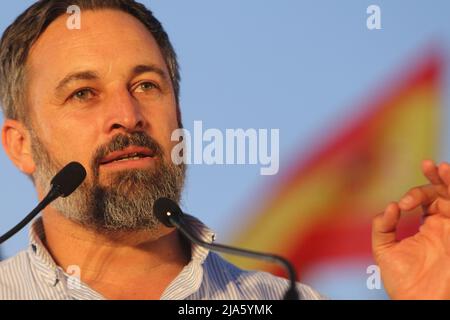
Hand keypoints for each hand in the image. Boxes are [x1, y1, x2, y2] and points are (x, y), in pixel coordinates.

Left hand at [372, 160, 449, 298]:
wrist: (418, 302)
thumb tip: (391, 206)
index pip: (427, 200)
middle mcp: (444, 226)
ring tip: (441, 167)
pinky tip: (447, 178)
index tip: (402, 205)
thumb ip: (382, 227)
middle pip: (445, 193)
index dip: (417, 194)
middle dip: (437, 177)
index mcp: (428, 228)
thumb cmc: (403, 282)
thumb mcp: (385, 250)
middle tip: (428, 165)